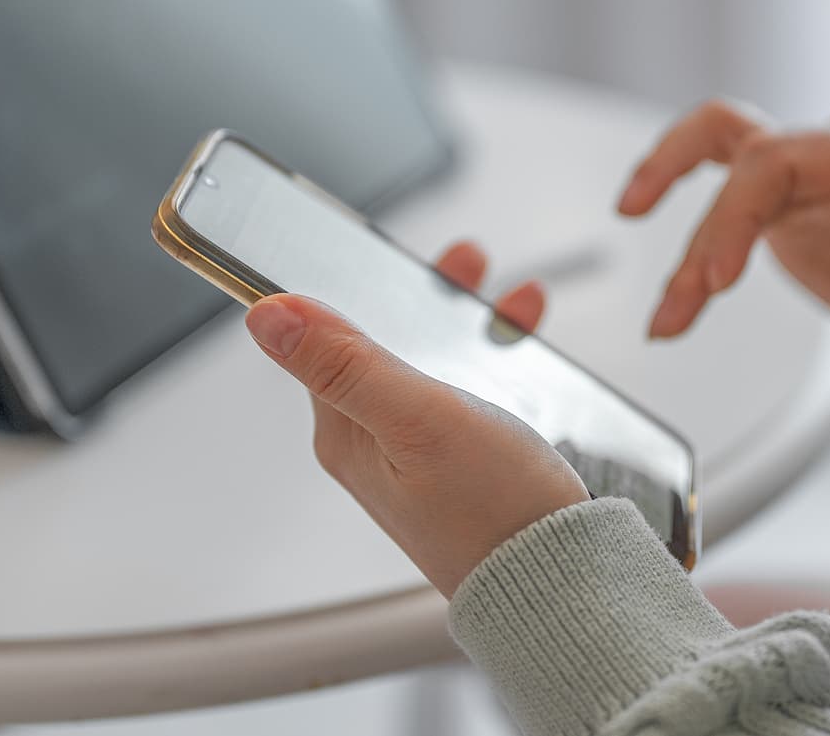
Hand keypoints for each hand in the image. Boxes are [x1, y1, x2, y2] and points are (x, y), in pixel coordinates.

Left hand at [244, 241, 589, 597]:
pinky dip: (495, 358)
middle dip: (421, 293)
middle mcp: (375, 442)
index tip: (365, 244)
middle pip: (382, 341)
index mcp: (346, 431)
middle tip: (464, 258)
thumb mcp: (418, 418)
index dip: (346, 284)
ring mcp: (420, 454)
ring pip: (432, 361)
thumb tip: (267, 315)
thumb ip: (346, 362)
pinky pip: (470, 391)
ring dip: (466, 320)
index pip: (323, 338)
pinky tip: (524, 347)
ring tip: (510, 295)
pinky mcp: (463, 464)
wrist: (562, 585)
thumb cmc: (493, 513)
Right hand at [618, 101, 829, 365]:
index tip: (715, 279)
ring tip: (666, 314)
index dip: (733, 214)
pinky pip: (720, 204)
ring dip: (677, 225)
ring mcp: (804, 174)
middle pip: (730, 141)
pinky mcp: (783, 203)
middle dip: (691, 213)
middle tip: (676, 284)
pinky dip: (692, 248)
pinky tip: (677, 296)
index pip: (773, 159)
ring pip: (714, 163)